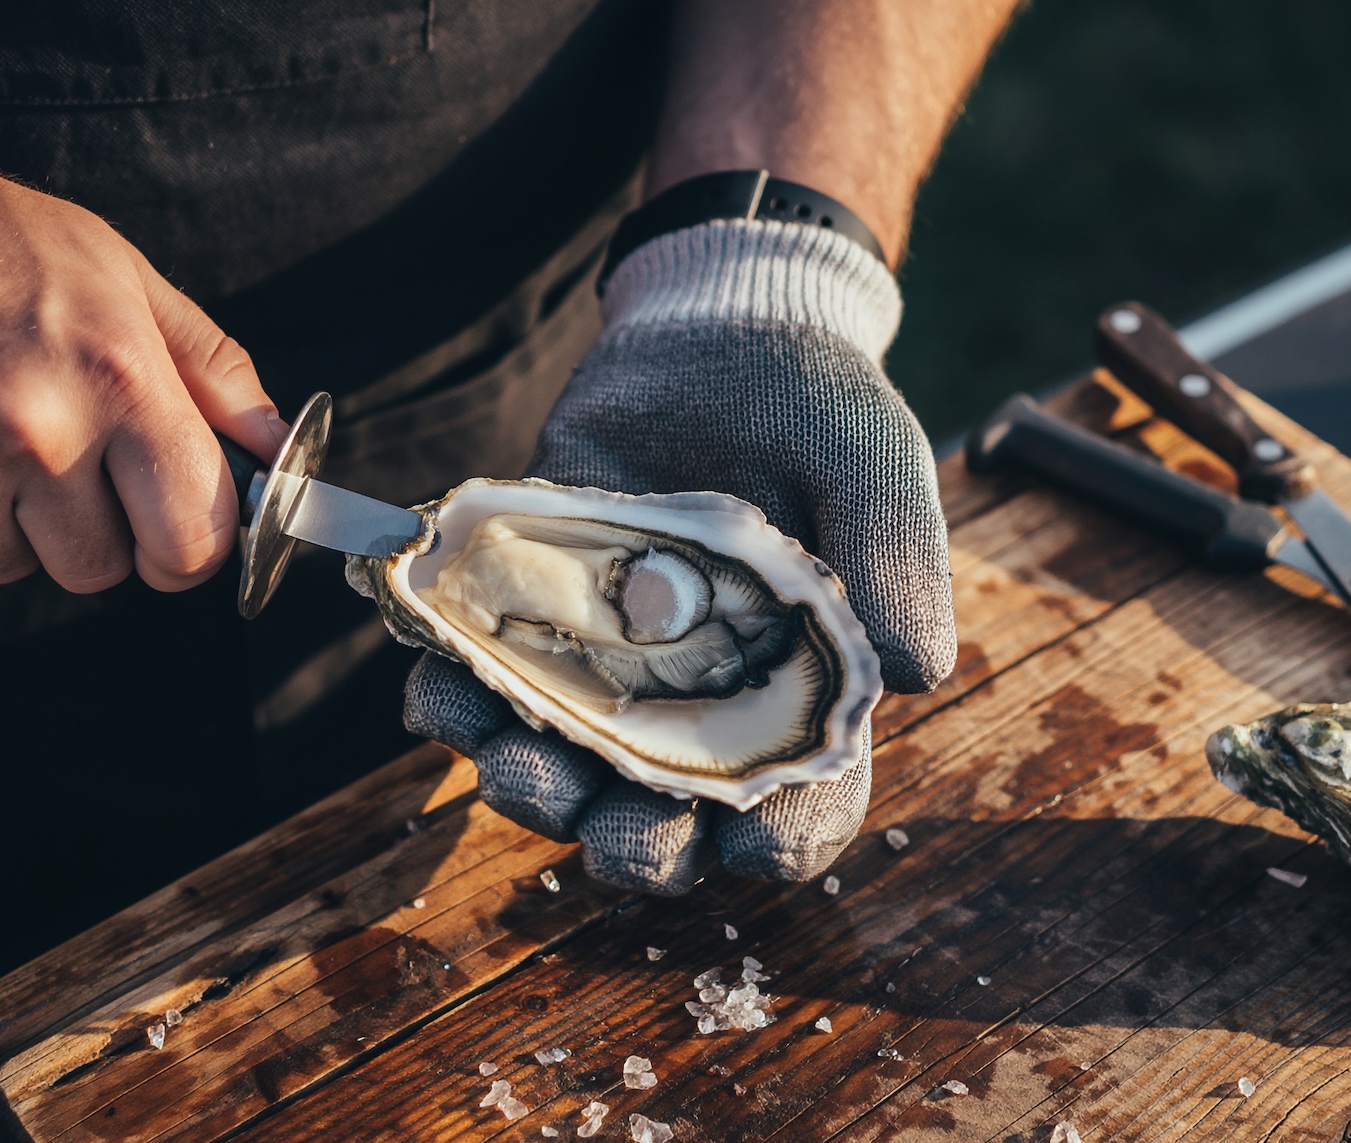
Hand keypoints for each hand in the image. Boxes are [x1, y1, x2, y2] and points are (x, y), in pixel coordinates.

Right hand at [0, 24, 282, 591]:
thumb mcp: (115, 270)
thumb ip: (208, 367)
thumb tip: (276, 447)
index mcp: (118, 380)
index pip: (193, 538)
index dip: (189, 547)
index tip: (169, 529)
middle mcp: (39, 437)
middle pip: (101, 570)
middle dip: (90, 532)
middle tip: (53, 457)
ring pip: (10, 567)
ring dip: (2, 521)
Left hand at [405, 219, 954, 893]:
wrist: (716, 330)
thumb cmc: (817, 409)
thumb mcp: (874, 468)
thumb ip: (899, 567)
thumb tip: (912, 672)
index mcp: (801, 699)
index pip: (802, 809)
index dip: (777, 842)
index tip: (741, 839)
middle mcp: (700, 708)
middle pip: (668, 825)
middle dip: (635, 847)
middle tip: (608, 832)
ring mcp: (610, 672)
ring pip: (565, 776)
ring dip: (532, 793)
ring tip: (508, 765)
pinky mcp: (534, 623)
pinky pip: (485, 692)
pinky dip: (455, 706)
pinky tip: (438, 690)